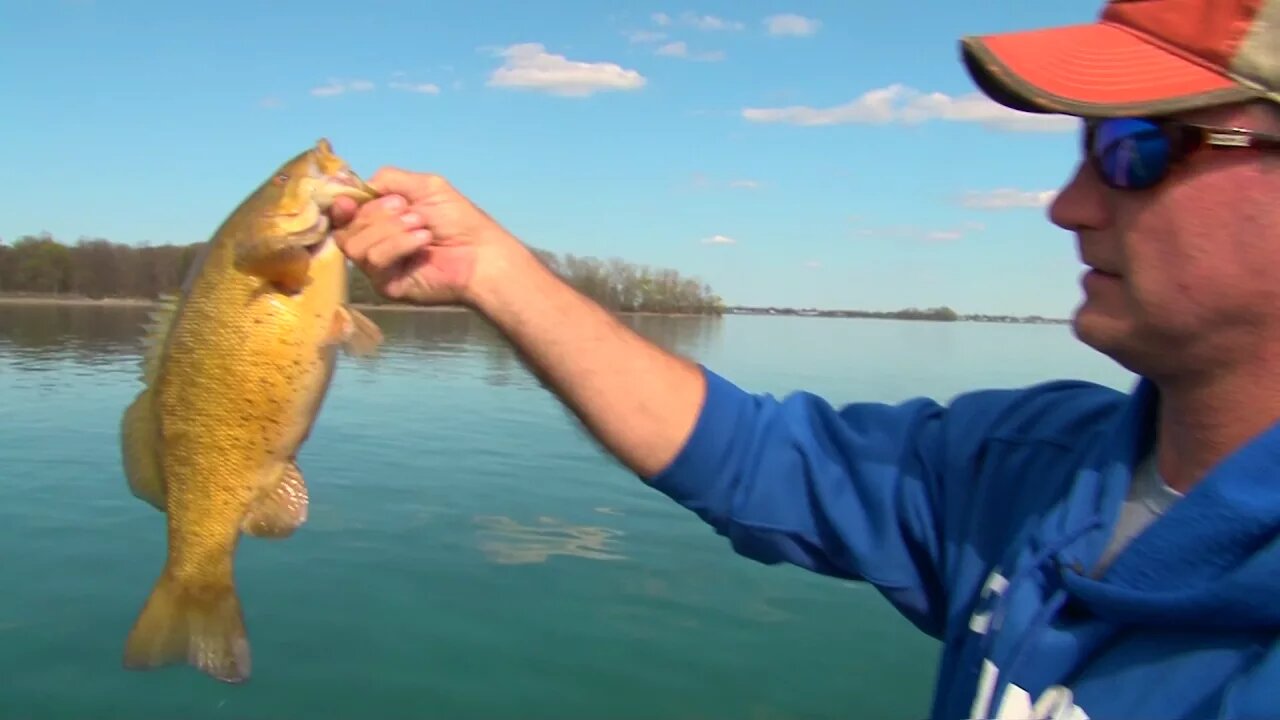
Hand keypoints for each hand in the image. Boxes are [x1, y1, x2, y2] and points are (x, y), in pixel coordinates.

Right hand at [329, 168, 515, 305]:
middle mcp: (374, 242)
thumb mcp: (424, 186)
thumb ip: (386, 180)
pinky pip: (375, 261)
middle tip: (410, 211)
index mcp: (379, 219)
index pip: (343, 216)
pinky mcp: (387, 285)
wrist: (480, 252)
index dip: (340, 207)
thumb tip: (354, 186)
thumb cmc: (457, 219)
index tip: (349, 202)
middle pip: (346, 229)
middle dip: (377, 214)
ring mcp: (379, 266)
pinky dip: (398, 245)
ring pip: (355, 246)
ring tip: (422, 227)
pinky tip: (423, 241)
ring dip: (390, 229)